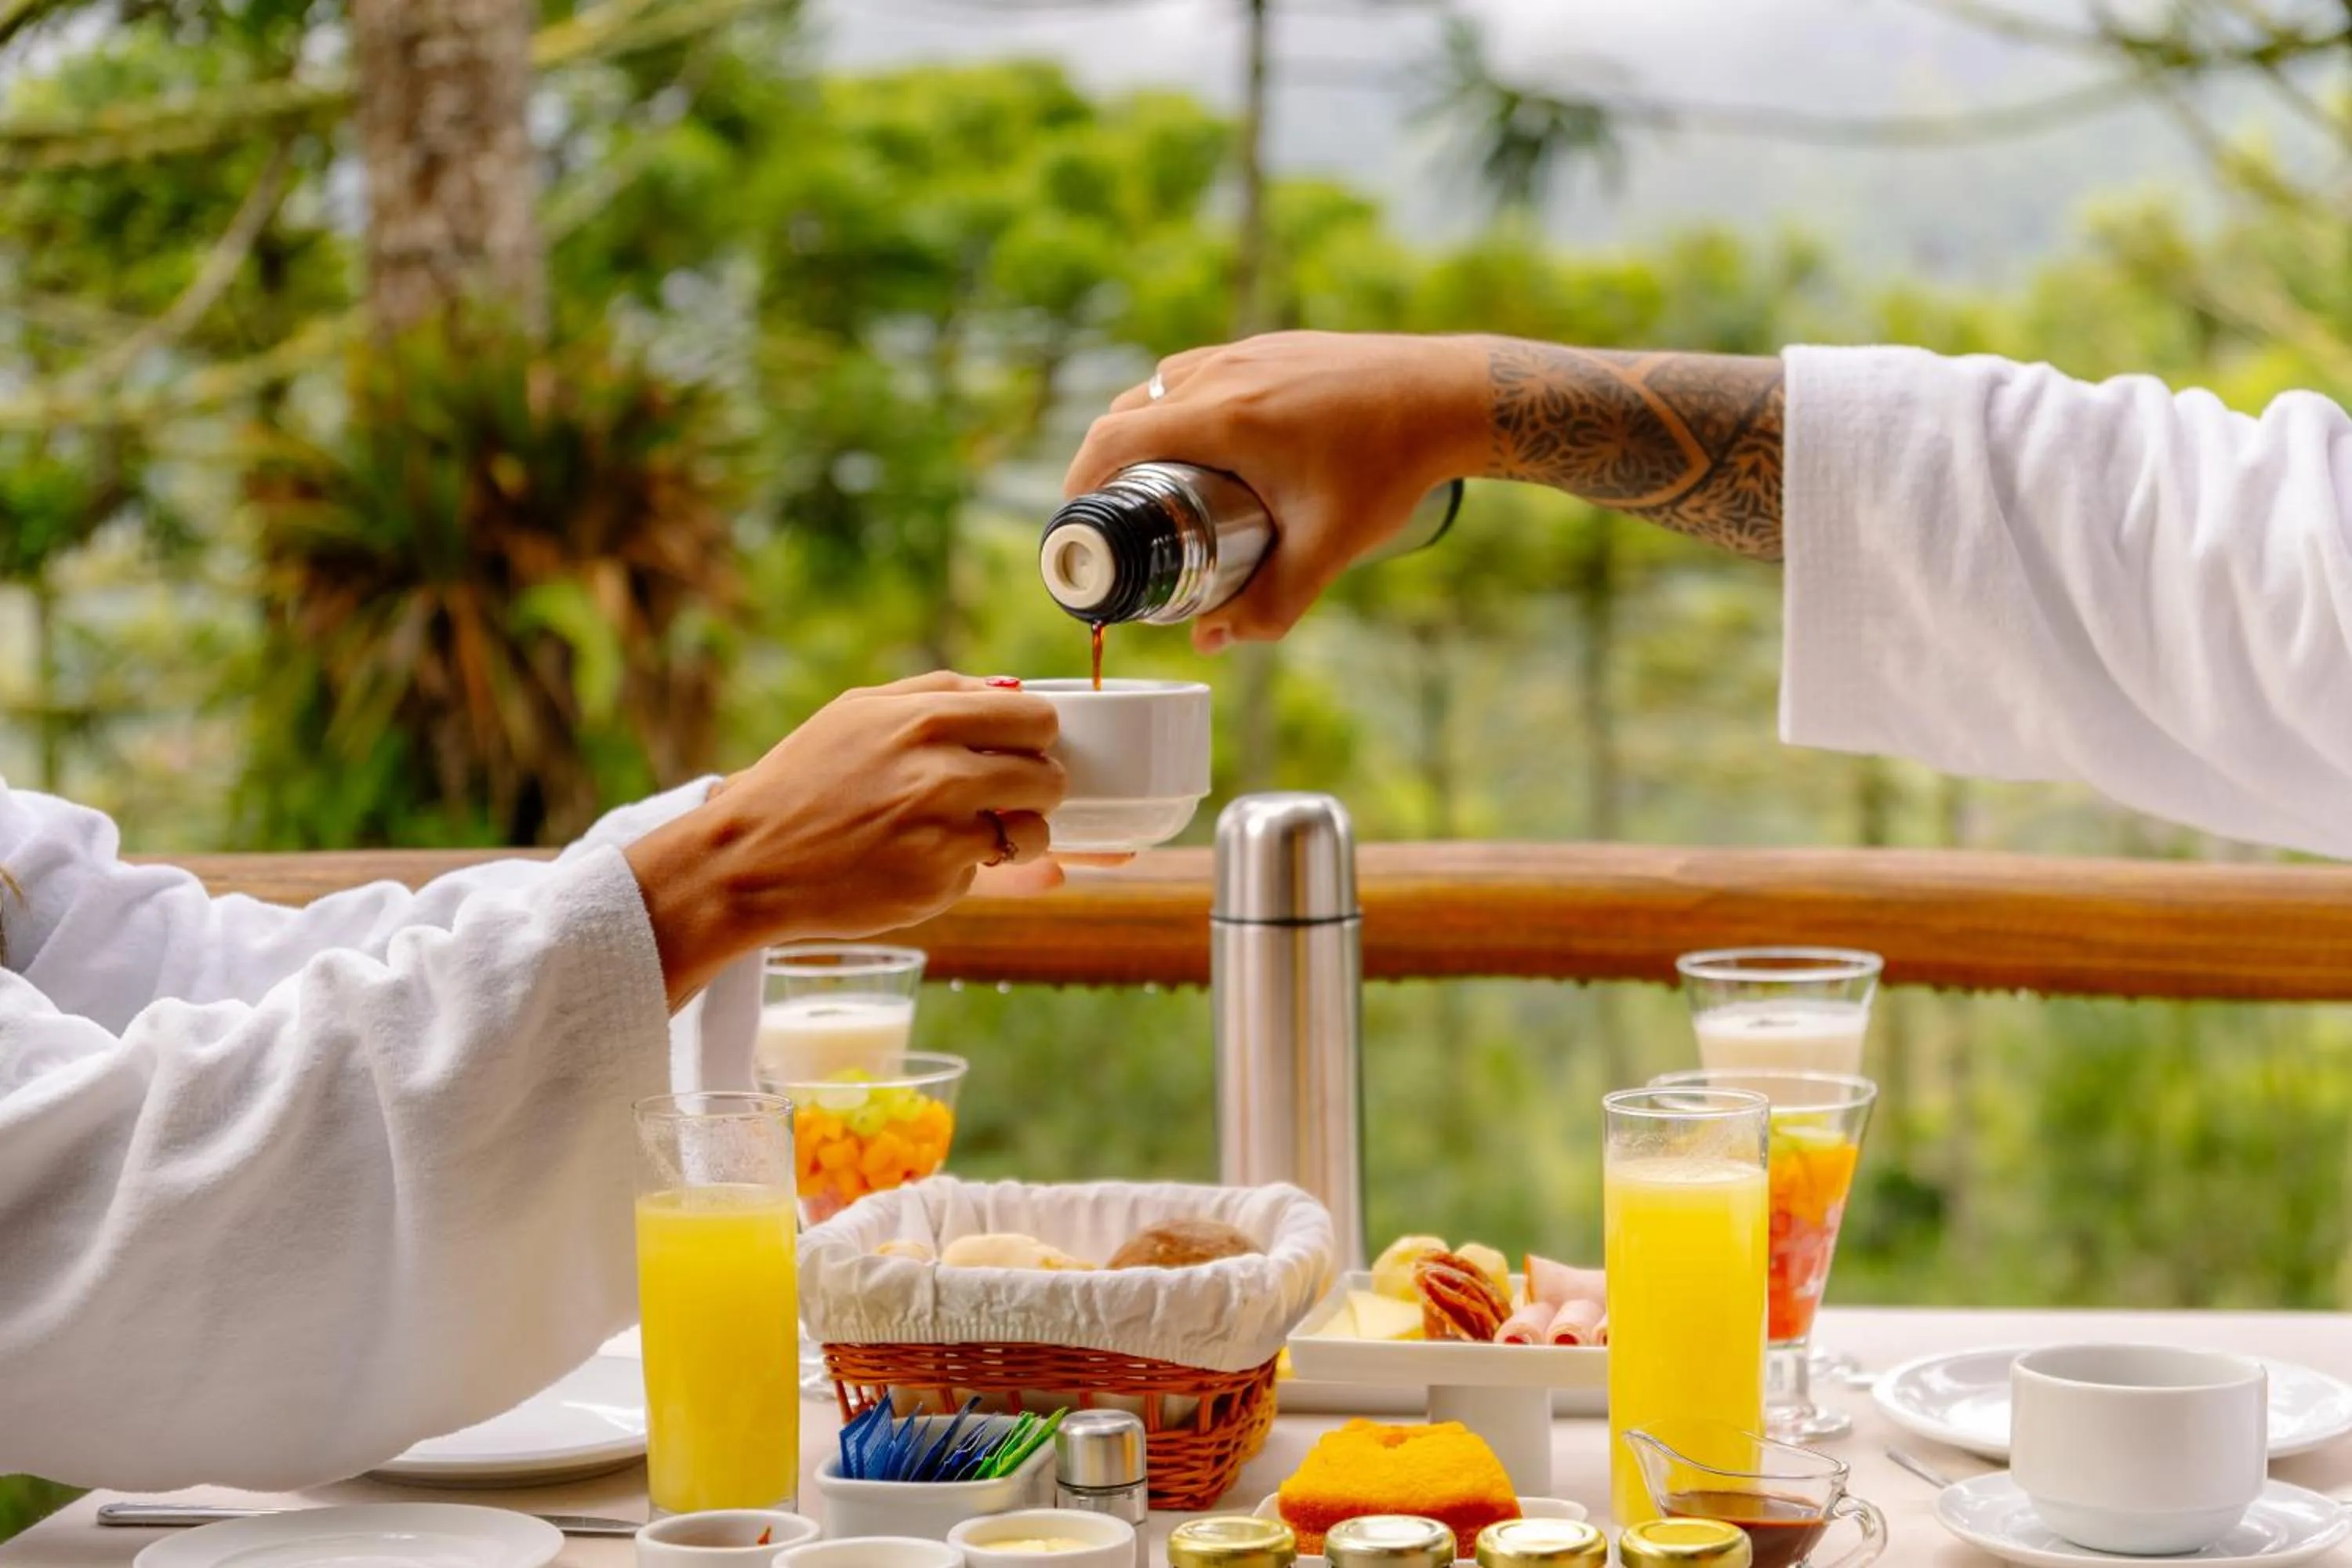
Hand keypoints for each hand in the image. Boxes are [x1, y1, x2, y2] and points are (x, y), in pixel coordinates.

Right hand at [627, 673, 1063, 1003]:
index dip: (1035, 737)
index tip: (1018, 749)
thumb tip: (1013, 691)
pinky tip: (922, 860)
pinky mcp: (939, 885)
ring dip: (1016, 835)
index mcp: (927, 719)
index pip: (1037, 719)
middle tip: (997, 796)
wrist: (751, 859)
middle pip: (1048, 776)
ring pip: (1034, 831)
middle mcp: (942, 773)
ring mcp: (944, 833)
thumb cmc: (803, 780)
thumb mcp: (859, 710)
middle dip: (1032, 787)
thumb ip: (940, 692)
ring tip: (970, 832)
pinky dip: (968, 869)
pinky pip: (989, 872)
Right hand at [1063, 331, 1489, 650]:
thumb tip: (1213, 642)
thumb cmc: (1391, 469)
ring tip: (1161, 483)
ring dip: (1147, 430)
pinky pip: (1203, 371)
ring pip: (1165, 385)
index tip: (1075, 521)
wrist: (1451, 396)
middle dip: (1109, 462)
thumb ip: (1271, 604)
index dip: (1079, 480)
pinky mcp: (1274, 347)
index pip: (1115, 438)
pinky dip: (1185, 406)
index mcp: (1223, 416)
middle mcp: (1225, 373)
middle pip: (1130, 410)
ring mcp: (1250, 352)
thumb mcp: (1328, 548)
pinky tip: (1214, 445)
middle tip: (1116, 515)